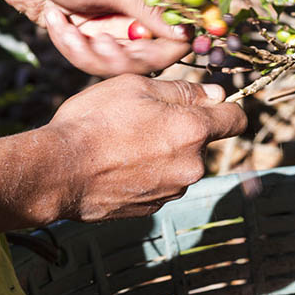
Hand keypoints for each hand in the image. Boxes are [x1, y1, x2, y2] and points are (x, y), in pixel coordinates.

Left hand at [0, 0, 191, 75]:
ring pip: (118, 62)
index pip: (180, 27)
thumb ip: (148, 10)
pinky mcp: (89, 36)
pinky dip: (69, 45)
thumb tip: (186, 33)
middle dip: (119, 54)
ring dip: (87, 50)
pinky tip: (53, 19)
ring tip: (62, 23)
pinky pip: (90, 59)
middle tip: (97, 42)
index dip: (171, 44)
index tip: (148, 50)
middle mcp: (136, 10)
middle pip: (150, 54)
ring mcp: (112, 25)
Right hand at [43, 76, 245, 220]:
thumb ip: (182, 91)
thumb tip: (216, 94)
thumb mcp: (136, 87)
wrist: (58, 171)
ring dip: (164, 152)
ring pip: (181, 164)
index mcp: (194, 131)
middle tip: (144, 118)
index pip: (236, 119)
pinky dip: (147, 173)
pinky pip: (161, 183)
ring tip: (124, 143)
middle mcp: (192, 166)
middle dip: (182, 129)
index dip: (225, 107)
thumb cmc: (94, 122)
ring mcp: (173, 190)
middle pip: (203, 142)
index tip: (209, 103)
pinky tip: (118, 164)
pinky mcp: (153, 207)